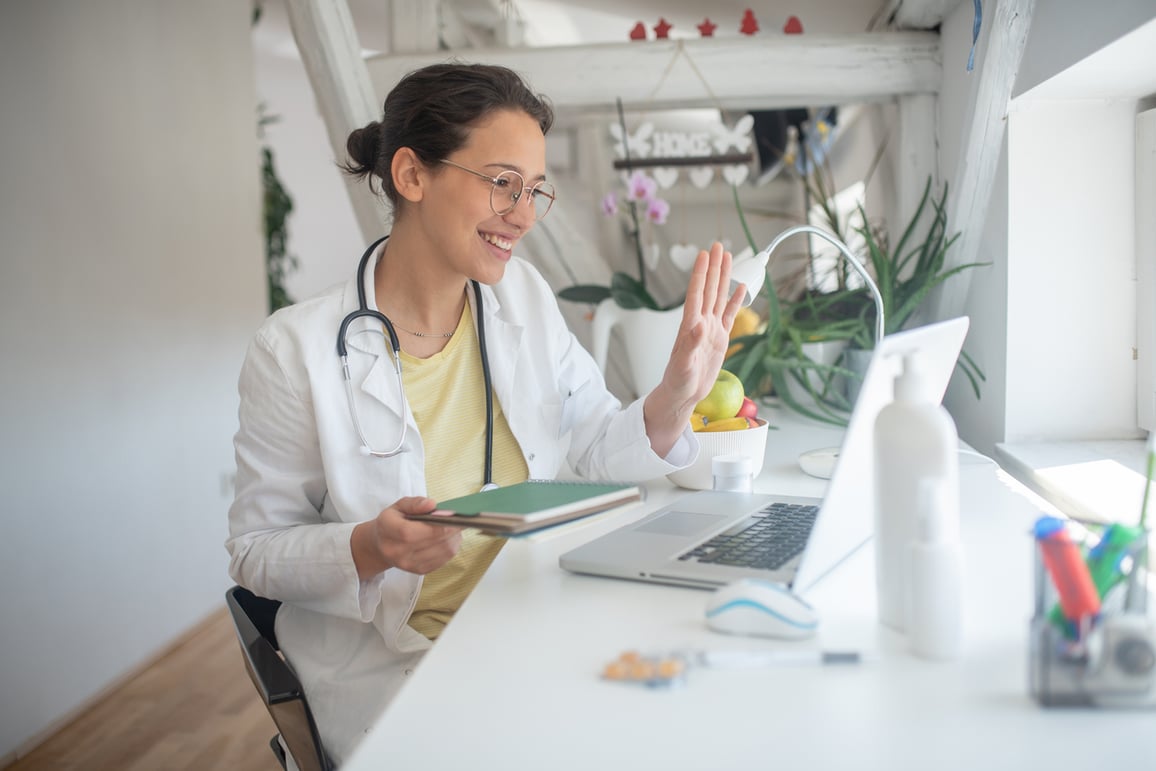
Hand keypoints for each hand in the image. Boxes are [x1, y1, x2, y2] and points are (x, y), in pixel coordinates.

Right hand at [351, 497, 461, 578]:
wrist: (382, 546)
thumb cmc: (392, 522)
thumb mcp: (398, 506)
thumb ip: (415, 503)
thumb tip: (432, 504)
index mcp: (389, 532)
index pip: (415, 532)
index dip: (437, 523)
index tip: (452, 515)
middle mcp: (398, 552)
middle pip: (434, 541)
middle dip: (451, 529)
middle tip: (459, 519)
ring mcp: (410, 564)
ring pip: (443, 551)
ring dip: (454, 538)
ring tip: (454, 528)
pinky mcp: (420, 571)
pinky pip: (444, 560)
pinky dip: (451, 547)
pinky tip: (449, 538)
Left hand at [644, 242, 744, 455]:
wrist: (683, 395)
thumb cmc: (678, 381)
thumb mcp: (683, 364)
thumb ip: (690, 344)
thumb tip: (698, 325)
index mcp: (690, 325)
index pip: (697, 293)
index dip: (701, 273)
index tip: (705, 254)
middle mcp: (700, 323)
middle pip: (709, 289)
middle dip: (714, 267)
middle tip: (718, 245)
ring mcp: (711, 330)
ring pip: (719, 297)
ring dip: (723, 278)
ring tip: (728, 258)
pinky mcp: (719, 340)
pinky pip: (729, 315)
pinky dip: (734, 301)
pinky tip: (739, 288)